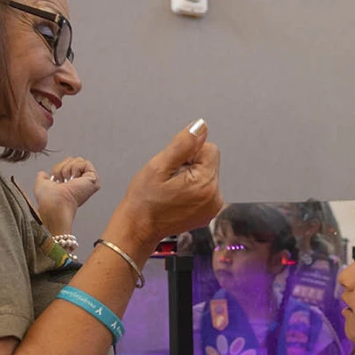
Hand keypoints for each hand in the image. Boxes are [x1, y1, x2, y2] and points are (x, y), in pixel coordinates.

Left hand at [34, 157, 99, 227]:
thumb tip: (42, 174)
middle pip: (72, 160)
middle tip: (61, 180)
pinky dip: (76, 168)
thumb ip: (42, 177)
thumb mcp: (41, 185)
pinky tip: (74, 179)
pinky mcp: (93, 179)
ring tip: (68, 180)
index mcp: (70, 184)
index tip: (56, 179)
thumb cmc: (49, 200)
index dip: (59, 168)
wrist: (55, 204)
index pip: (66, 164)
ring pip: (78, 160)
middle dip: (63, 167)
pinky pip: (85, 163)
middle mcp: (79, 183)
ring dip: (68, 168)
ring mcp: (87, 181)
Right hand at [115, 120, 221, 244]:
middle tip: (170, 180)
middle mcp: (215, 197)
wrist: (139, 227)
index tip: (174, 167)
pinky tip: (177, 197)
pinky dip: (192, 189)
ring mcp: (212, 207)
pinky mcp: (208, 212)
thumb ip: (183, 143)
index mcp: (206, 184)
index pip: (209, 149)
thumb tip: (201, 127)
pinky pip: (204, 189)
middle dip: (190, 165)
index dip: (189, 153)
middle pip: (209, 162)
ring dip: (190, 177)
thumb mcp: (160, 166)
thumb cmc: (145, 201)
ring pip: (206, 174)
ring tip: (172, 190)